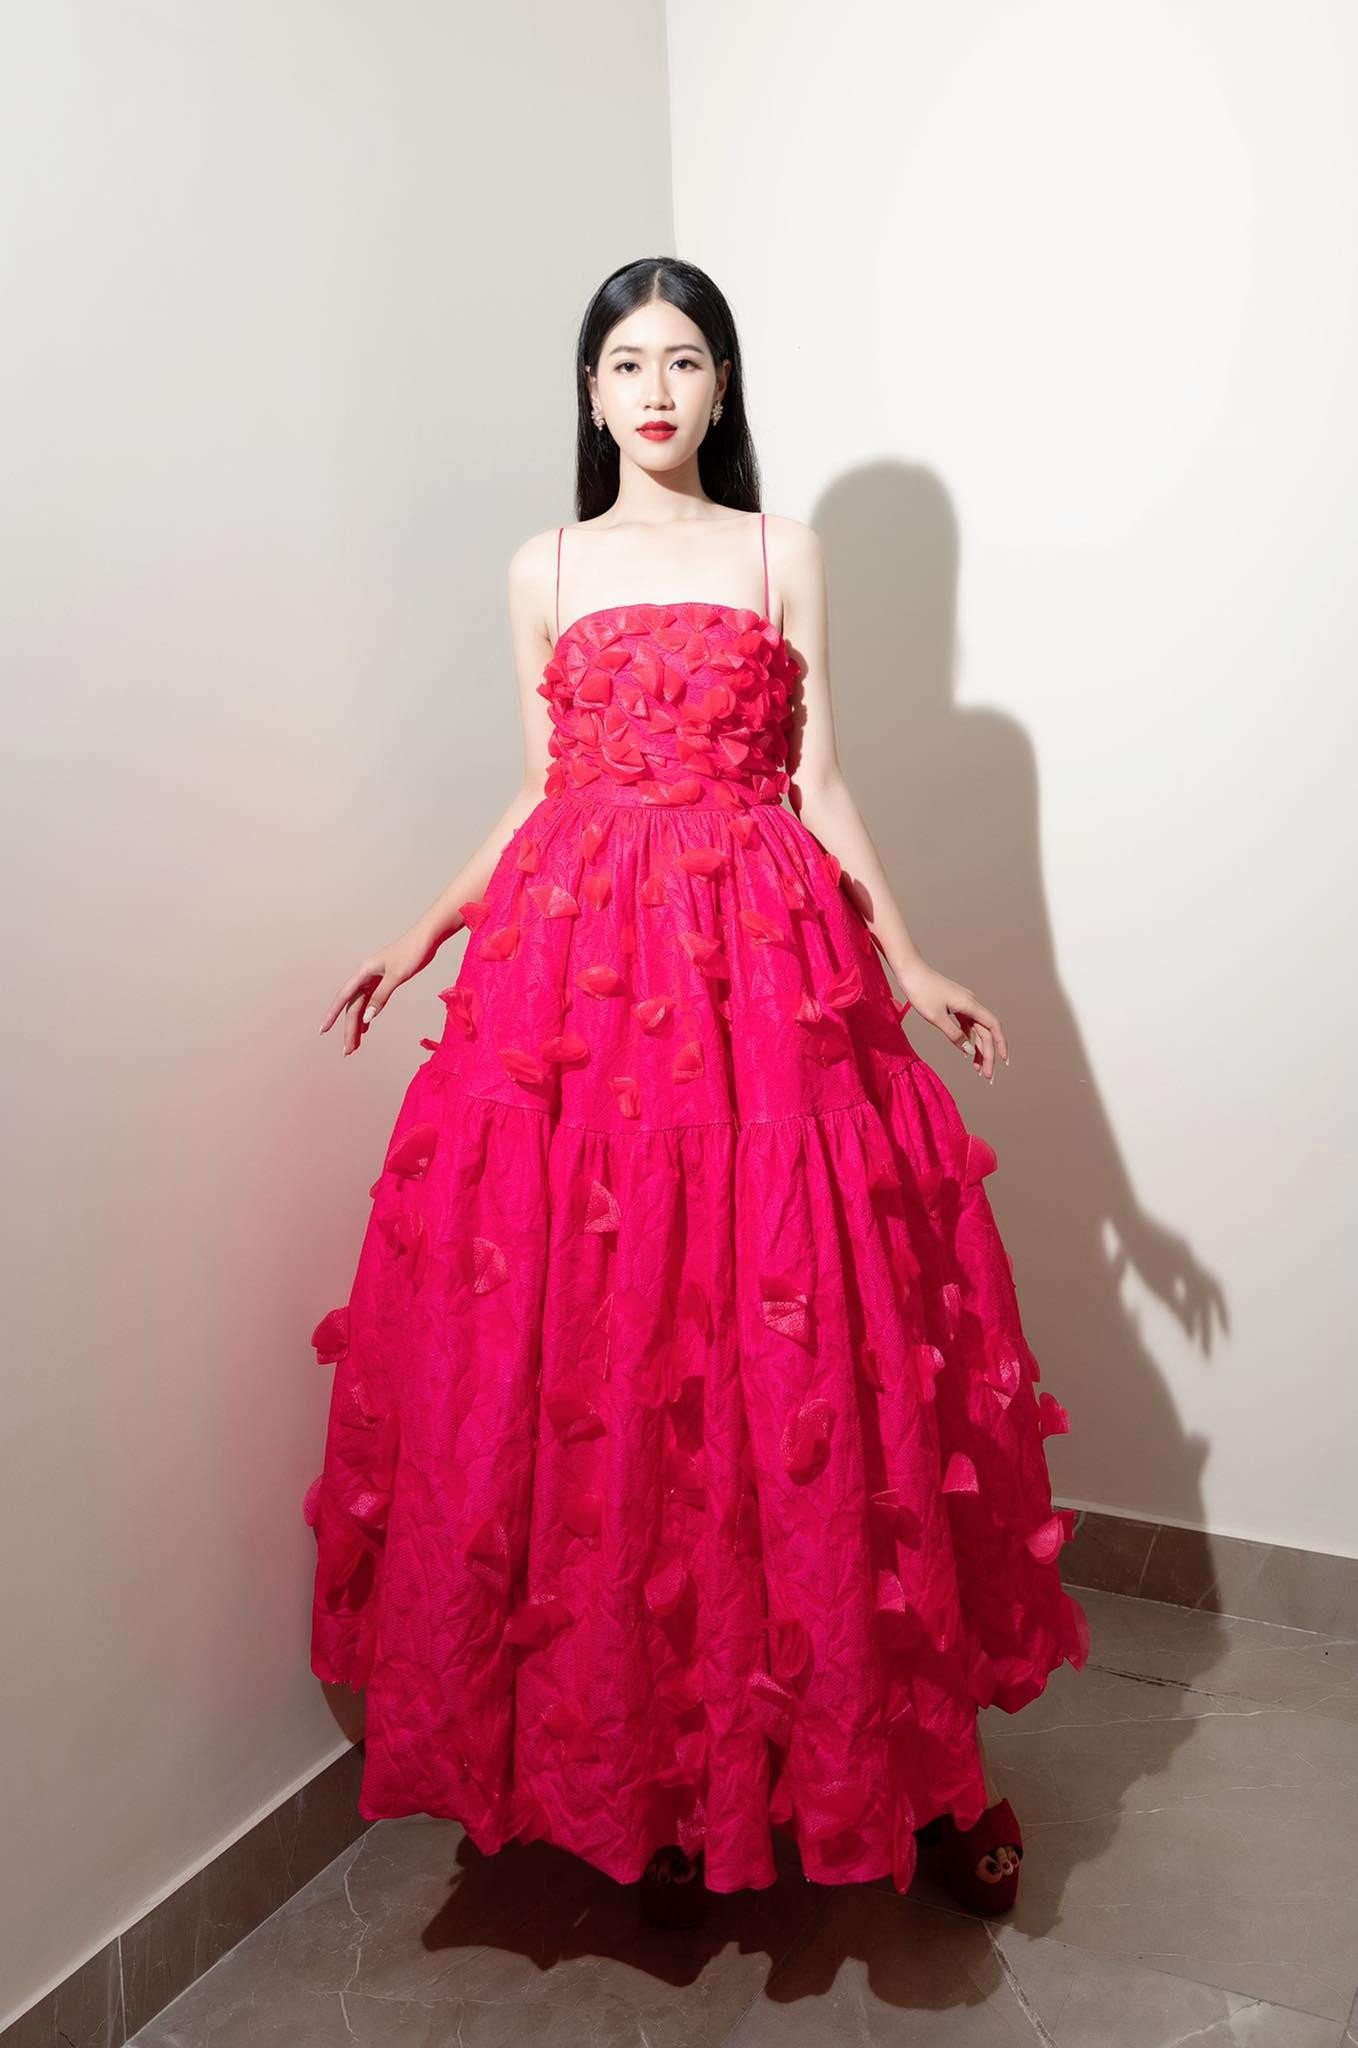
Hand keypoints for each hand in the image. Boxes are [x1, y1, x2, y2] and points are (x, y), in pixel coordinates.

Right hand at [319, 924, 441, 1055]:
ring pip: (361, 1006)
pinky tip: (366, 1028)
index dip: (332, 1015)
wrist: (427, 938)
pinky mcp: (384, 981)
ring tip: (355, 1046)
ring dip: (358, 1025)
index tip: (323, 1030)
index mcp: (364, 972)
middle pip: (353, 1006)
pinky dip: (368, 1016)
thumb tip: (367, 1017)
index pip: (343, 997)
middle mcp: (365, 976)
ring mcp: (374, 979)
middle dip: (349, 1029)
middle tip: (348, 1051)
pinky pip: (371, 1001)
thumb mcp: (397, 976)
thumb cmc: (412, 952)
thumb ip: (381, 997)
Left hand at [897, 960, 1008, 1081]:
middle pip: (986, 1032)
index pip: (993, 1026)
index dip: (1000, 1044)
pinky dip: (969, 1039)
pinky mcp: (955, 1005)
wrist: (910, 970)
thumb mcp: (936, 1017)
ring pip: (977, 1029)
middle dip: (988, 1054)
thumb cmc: (921, 991)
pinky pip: (967, 1025)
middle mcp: (971, 1003)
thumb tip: (970, 1051)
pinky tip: (967, 1053)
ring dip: (979, 1049)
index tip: (1003, 1062)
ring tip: (977, 1069)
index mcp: (970, 1004)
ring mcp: (963, 1004)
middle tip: (986, 1076)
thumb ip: (954, 1035)